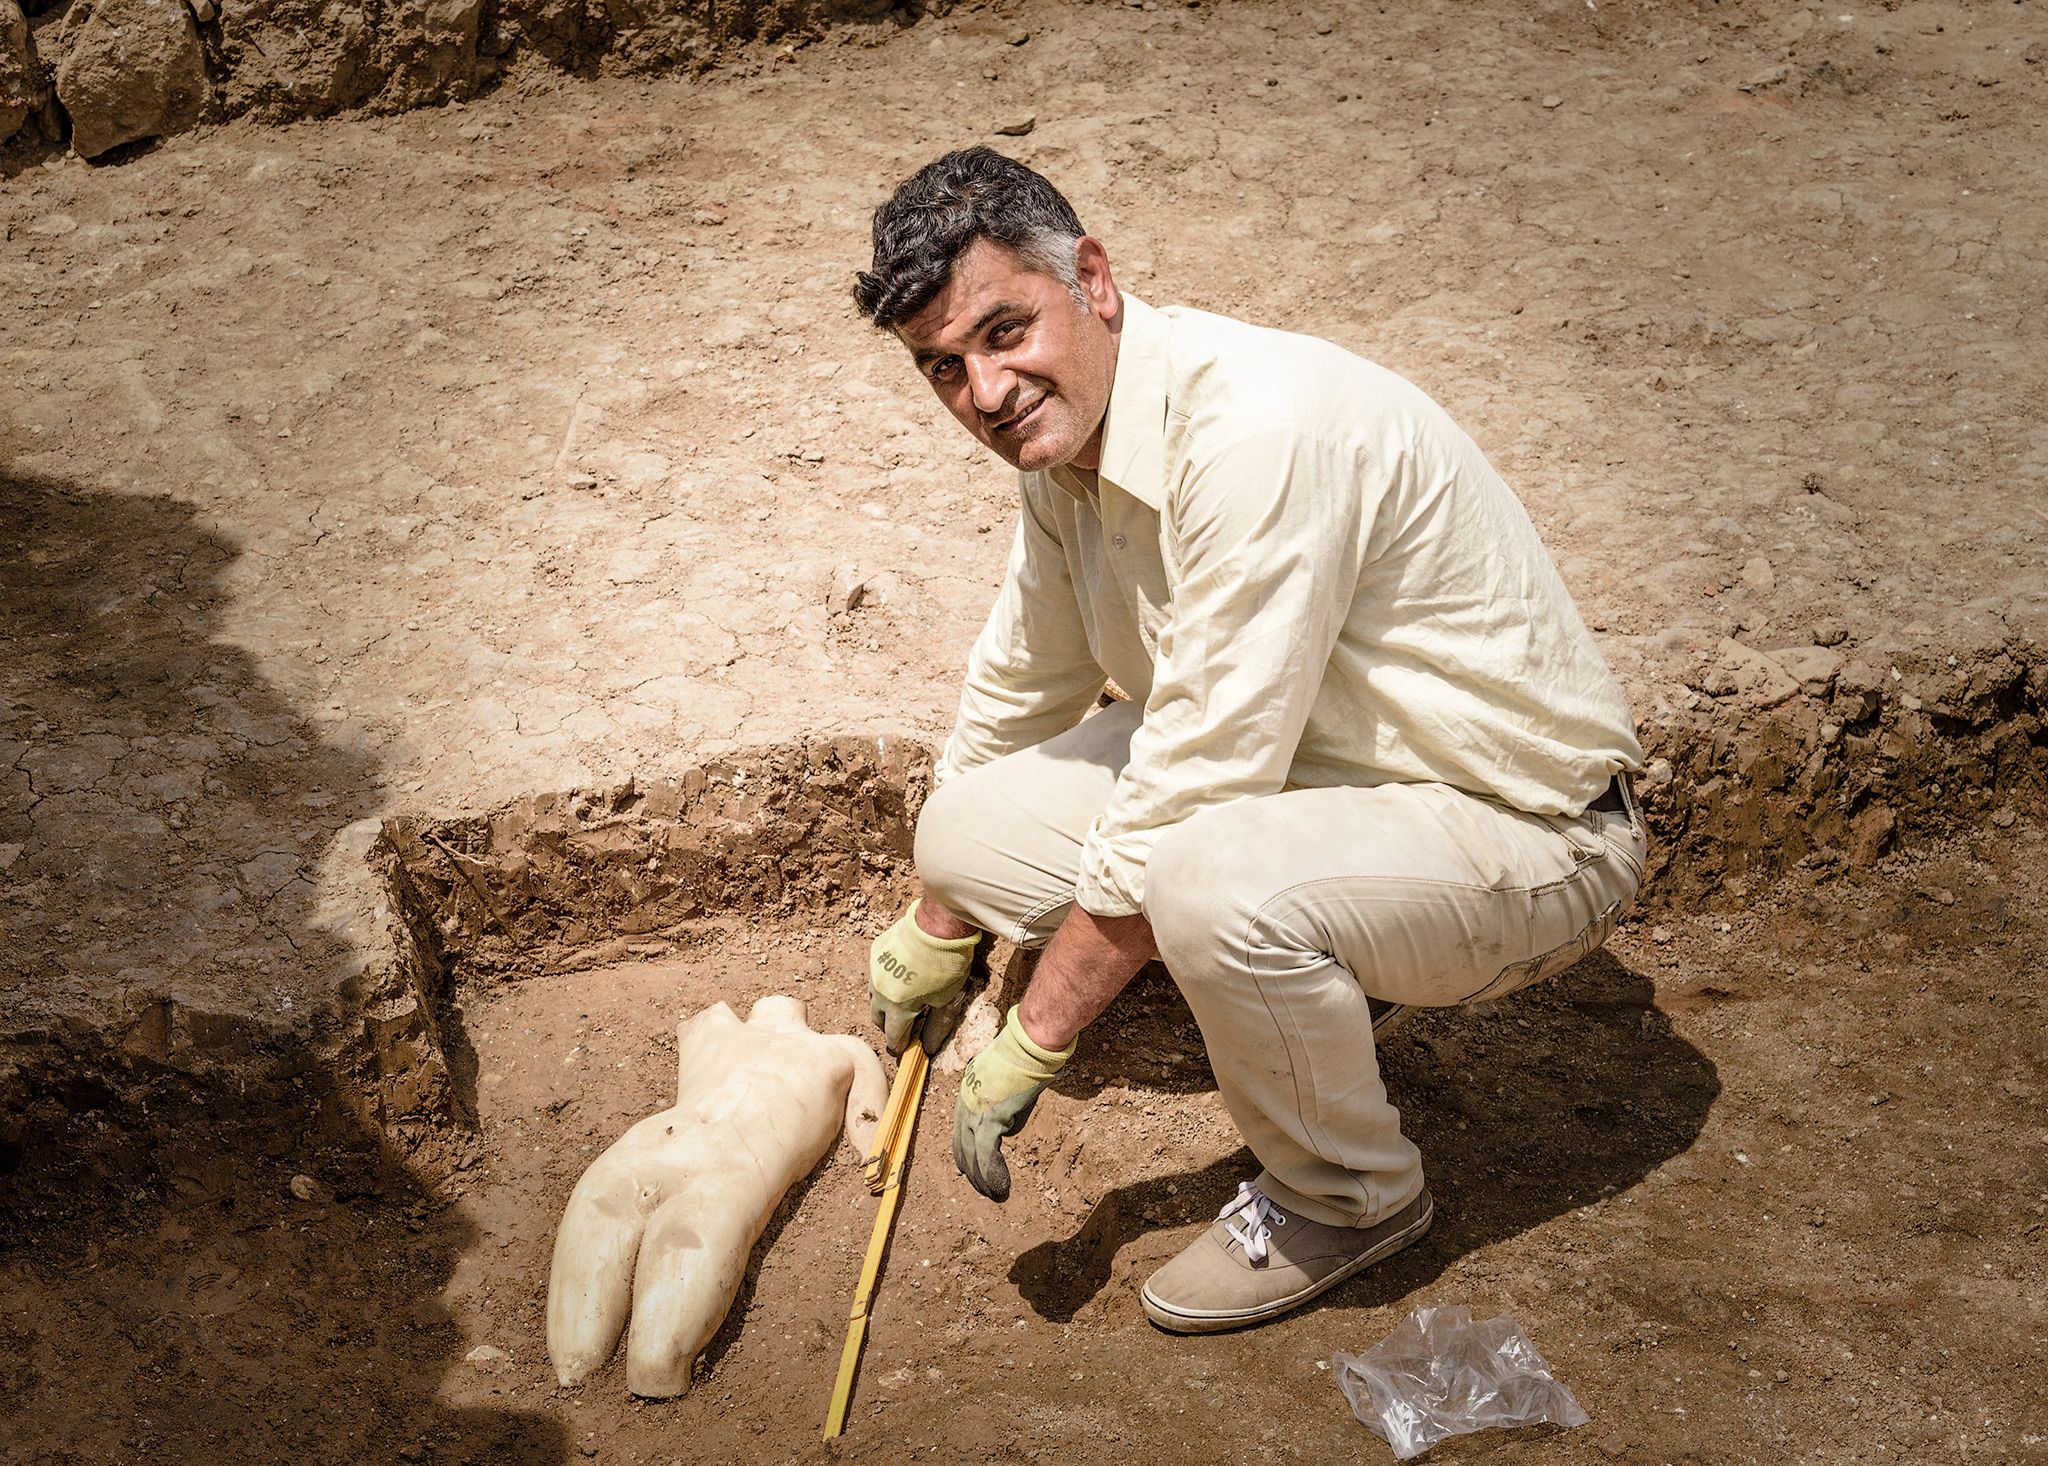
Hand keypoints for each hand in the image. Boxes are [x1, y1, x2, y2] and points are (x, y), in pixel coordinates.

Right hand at [868, 899, 979, 1054]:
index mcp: (897, 1008)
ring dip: (883, 1003)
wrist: (938, 926)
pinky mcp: (876, 952)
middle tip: (901, 1025)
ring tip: (898, 1000)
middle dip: (887, 1025)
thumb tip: (927, 1044)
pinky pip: (877, 973)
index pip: (893, 1036)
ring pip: (873, 995)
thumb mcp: (946, 1000)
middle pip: (877, 1017)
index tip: (902, 1050)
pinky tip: (900, 973)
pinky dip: (886, 979)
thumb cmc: (946, 966)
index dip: (898, 1045)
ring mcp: (875, 971)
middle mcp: (880, 992)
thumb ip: (934, 1024)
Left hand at [952, 1006, 1073, 1201]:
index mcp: (967, 1092)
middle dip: (973, 1173)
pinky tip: (1001, 1188)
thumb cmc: (1028, 1058)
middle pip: (962, 1146)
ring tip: (996, 1196)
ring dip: (984, 1180)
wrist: (1032, 1044)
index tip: (973, 1173)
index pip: (960, 1131)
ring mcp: (974, 1109)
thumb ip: (1004, 1110)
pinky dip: (993, 1174)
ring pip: (972, 1155)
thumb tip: (1007, 1132)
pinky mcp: (989, 1116)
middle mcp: (964, 1101)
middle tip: (986, 1191)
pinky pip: (987, 1154)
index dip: (967, 1155)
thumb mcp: (1009, 1086)